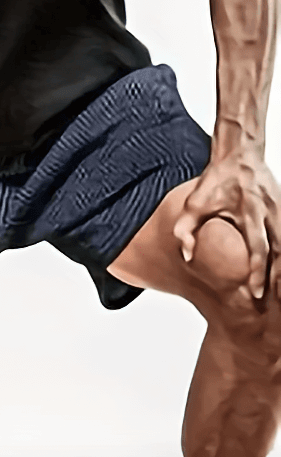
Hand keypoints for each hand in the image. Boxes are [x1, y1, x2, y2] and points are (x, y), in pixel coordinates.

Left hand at [173, 151, 280, 299]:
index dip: (258, 272)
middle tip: (277, 302)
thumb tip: (185, 255)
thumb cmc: (215, 180)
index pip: (259, 249)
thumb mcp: (193, 203)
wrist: (240, 155)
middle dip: (280, 279)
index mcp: (250, 212)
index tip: (255, 292)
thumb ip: (185, 229)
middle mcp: (270, 213)